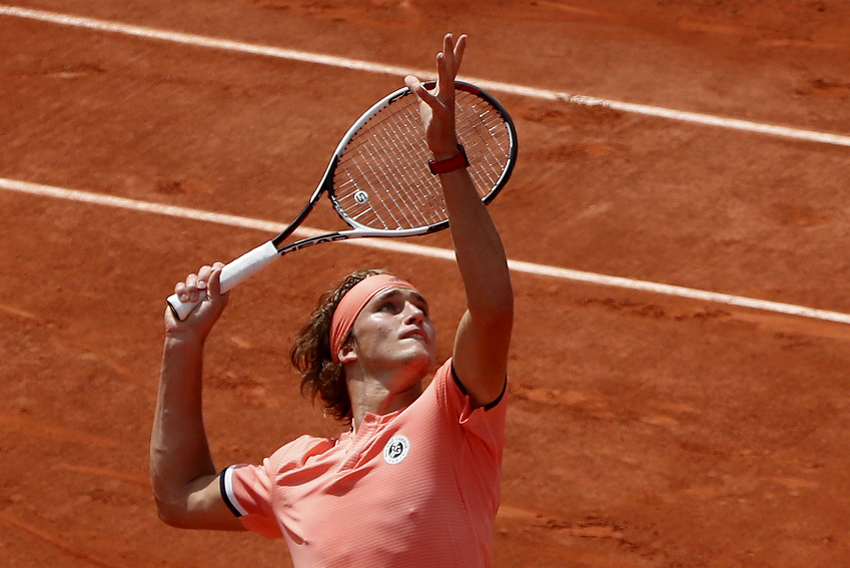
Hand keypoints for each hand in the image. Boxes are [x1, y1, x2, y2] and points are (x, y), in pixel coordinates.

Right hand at [164, 262, 228, 341]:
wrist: (185, 333)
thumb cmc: (203, 321)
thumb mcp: (214, 303)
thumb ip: (216, 286)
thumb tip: (218, 268)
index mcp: (218, 292)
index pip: (220, 274)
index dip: (218, 269)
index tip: (216, 269)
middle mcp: (206, 290)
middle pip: (205, 271)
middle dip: (203, 276)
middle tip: (202, 286)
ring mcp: (192, 291)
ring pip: (191, 277)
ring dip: (191, 286)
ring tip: (191, 300)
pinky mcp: (180, 295)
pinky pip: (180, 285)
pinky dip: (181, 291)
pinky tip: (183, 300)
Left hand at [404, 33, 466, 158]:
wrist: (442, 145)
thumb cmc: (435, 123)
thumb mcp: (423, 103)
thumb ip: (417, 88)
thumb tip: (407, 77)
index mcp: (445, 89)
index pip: (451, 66)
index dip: (454, 51)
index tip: (459, 36)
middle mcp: (448, 93)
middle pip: (450, 68)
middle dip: (450, 52)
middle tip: (451, 35)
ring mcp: (446, 103)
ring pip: (446, 82)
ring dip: (442, 69)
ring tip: (440, 54)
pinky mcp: (440, 114)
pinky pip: (432, 103)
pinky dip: (424, 95)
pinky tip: (417, 87)